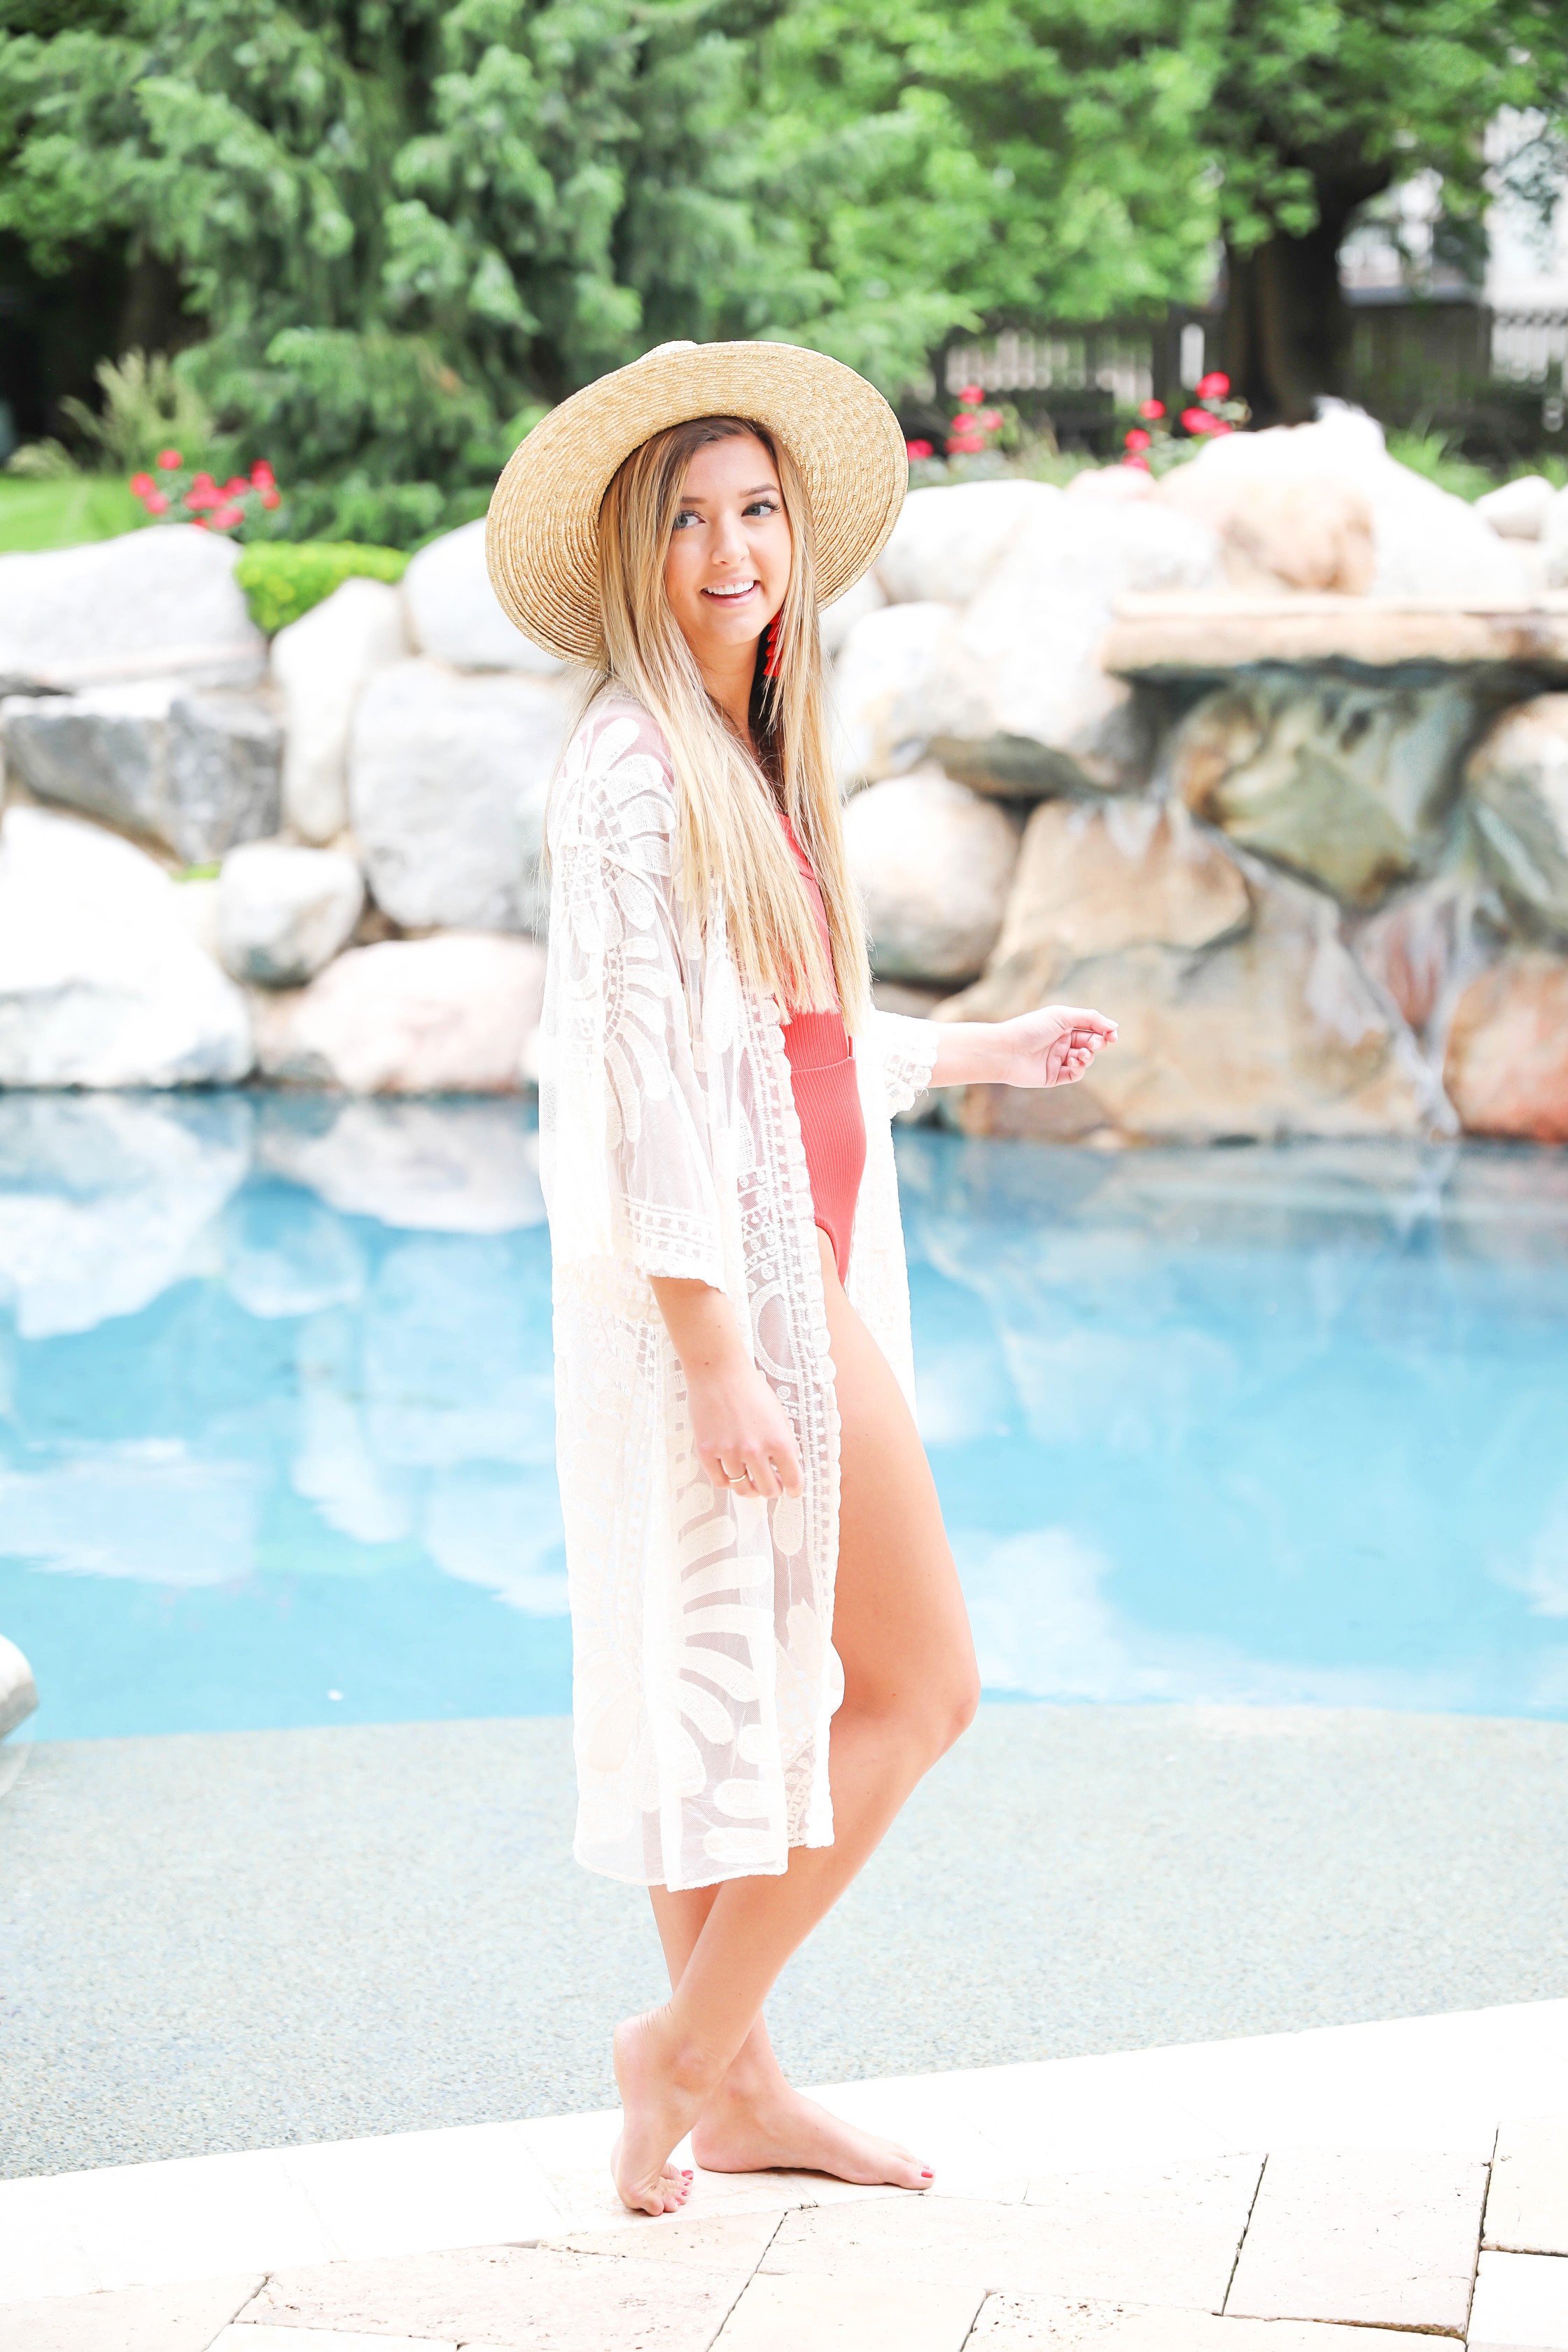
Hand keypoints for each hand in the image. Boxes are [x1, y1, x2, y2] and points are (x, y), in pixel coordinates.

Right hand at [687, 1358, 804, 1501]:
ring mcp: (728, 1453)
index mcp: (779, 1441)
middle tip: (770, 1484)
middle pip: (768, 1491)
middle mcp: (755, 1451)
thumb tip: (789, 1467)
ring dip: (749, 1486)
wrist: (718, 1371)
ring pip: (742, 1488)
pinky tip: (731, 1473)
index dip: (794, 1489)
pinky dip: (727, 1482)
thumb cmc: (750, 1388)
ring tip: (749, 1477)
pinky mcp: (707, 1451)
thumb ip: (785, 1443)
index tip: (792, 1490)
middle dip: (772, 1490)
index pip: (793, 1481)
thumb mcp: (779, 1414)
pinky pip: (719, 1481)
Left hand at [990, 1005, 1117, 1087]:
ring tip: (1080, 1054)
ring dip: (1088, 1056)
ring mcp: (1058, 1059)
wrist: (1007, 1051)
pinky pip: (1075, 1074)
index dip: (1105, 1031)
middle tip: (1095, 1044)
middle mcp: (1061, 1042)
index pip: (1091, 1028)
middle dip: (1097, 1043)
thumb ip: (1090, 1019)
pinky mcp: (1054, 1076)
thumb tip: (1114, 1025)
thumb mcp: (1062, 1016)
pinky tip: (1073, 1062)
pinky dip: (1080, 1069)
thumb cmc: (1031, 1028)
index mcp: (1063, 1025)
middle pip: (1091, 1043)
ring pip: (1085, 1059)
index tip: (1113, 1034)